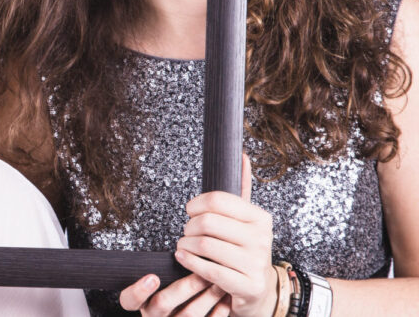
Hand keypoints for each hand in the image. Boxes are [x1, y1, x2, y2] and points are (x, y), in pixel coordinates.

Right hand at [119, 271, 230, 315]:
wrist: (184, 312)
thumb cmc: (172, 287)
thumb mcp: (160, 276)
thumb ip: (161, 265)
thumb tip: (180, 237)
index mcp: (141, 301)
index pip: (129, 299)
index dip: (138, 290)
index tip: (153, 277)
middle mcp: (154, 314)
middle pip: (163, 304)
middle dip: (184, 287)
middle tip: (201, 272)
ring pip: (189, 315)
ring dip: (206, 297)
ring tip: (220, 281)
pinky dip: (219, 311)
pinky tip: (227, 297)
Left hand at [173, 154, 275, 316]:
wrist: (259, 290)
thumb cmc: (244, 250)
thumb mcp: (244, 220)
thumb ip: (241, 188)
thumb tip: (241, 155)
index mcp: (260, 217)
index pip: (217, 200)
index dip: (195, 204)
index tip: (190, 210)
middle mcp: (262, 238)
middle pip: (207, 222)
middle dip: (188, 226)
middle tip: (186, 231)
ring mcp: (256, 263)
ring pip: (204, 245)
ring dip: (185, 245)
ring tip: (184, 245)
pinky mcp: (247, 285)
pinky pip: (208, 269)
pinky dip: (189, 262)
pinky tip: (183, 257)